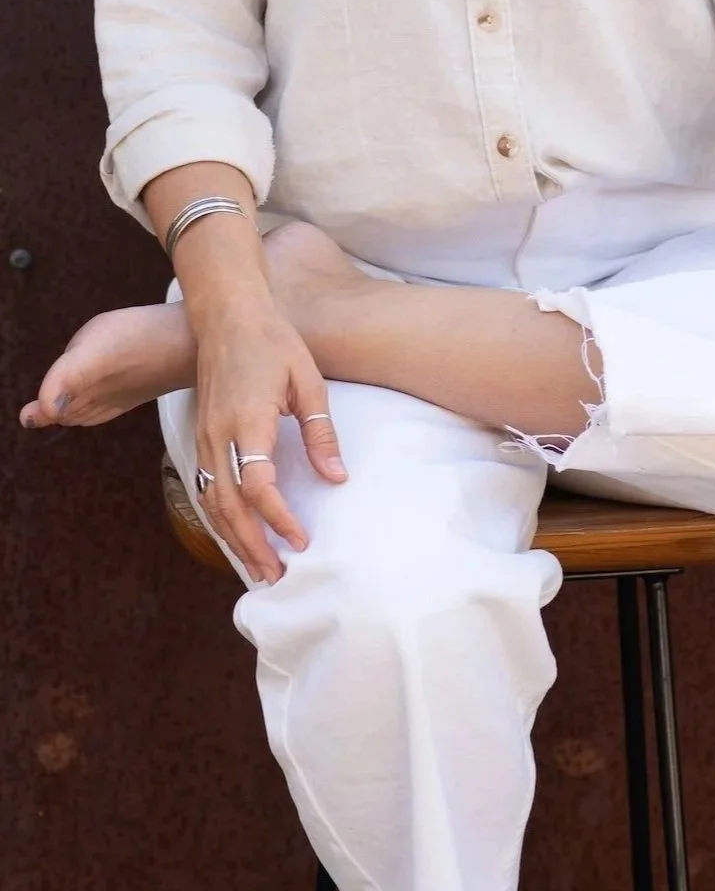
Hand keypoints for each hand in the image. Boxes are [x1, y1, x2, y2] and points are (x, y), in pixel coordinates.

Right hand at [191, 298, 345, 584]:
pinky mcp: (201, 436)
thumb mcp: (308, 382)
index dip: (278, 518)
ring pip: (213, 502)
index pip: (258, 485)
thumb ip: (320, 432)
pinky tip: (237, 534)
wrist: (228, 315)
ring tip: (259, 567)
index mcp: (247, 420)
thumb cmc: (273, 342)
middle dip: (252, 544)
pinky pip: (207, 487)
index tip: (301, 540)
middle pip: (230, 505)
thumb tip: (336, 478)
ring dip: (234, 538)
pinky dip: (221, 517)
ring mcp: (204, 437)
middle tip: (277, 575)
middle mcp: (218, 435)